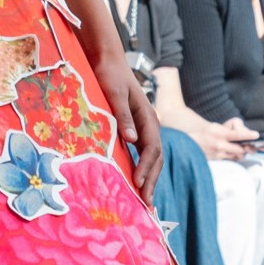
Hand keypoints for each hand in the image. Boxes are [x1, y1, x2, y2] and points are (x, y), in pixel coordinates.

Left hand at [92, 49, 160, 205]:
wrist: (107, 59)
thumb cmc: (109, 74)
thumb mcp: (114, 93)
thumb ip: (123, 116)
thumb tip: (132, 141)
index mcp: (147, 117)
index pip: (152, 148)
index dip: (147, 168)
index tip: (139, 185)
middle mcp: (149, 124)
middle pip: (156, 158)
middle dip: (152, 181)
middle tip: (147, 205)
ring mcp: (142, 127)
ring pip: (151, 158)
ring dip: (149, 179)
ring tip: (146, 201)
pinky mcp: (133, 129)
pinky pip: (141, 153)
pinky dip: (141, 169)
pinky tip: (136, 182)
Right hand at [199, 116, 258, 161]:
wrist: (192, 143)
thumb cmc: (207, 132)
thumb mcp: (217, 126)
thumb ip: (231, 130)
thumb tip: (246, 135)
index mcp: (220, 134)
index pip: (237, 135)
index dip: (248, 135)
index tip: (256, 135)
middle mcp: (220, 145)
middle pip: (241, 149)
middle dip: (248, 148)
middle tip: (251, 145)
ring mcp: (219, 154)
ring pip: (238, 156)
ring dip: (242, 152)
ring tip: (241, 147)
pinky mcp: (218, 160)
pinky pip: (232, 159)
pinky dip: (235, 155)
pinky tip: (233, 151)